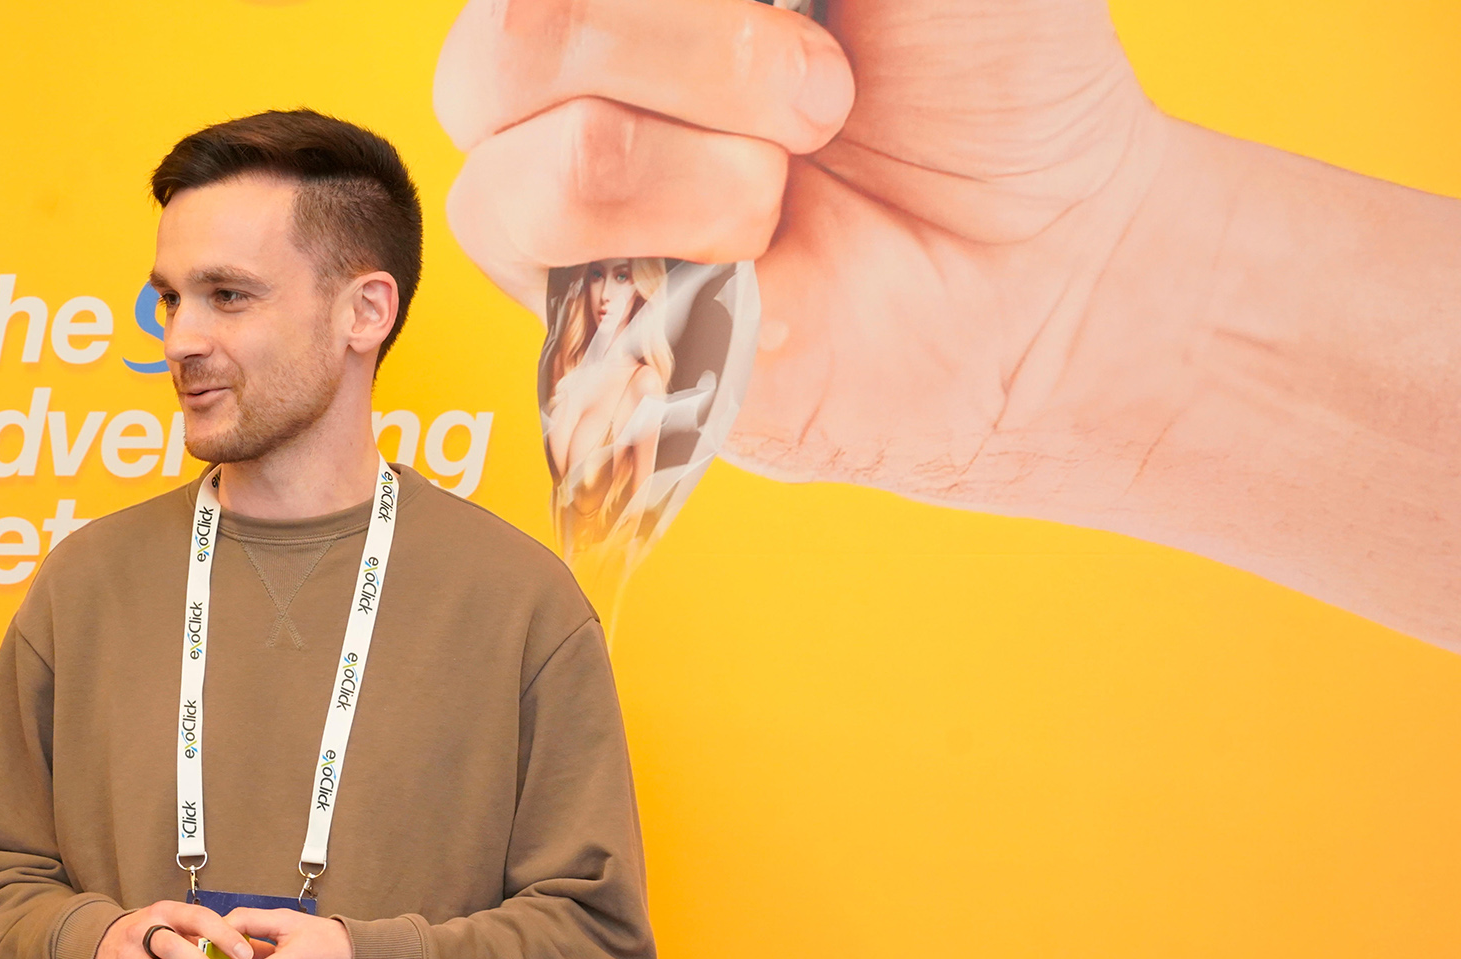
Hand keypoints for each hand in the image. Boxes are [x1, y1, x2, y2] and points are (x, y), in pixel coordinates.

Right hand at [93, 901, 255, 958]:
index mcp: (165, 912)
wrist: (102, 945)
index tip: (245, 953)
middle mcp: (142, 931)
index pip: (197, 917)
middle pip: (172, 947)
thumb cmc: (152, 937)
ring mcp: (125, 957)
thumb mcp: (176, 926)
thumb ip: (204, 938)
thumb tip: (243, 958)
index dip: (223, 935)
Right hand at [436, 0, 1166, 506]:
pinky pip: (560, 263)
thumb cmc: (987, 75)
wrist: (1049, 249)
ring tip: (792, 177)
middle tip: (821, 90)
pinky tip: (758, 252)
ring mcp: (556, 197)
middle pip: (516, 32)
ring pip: (537, 152)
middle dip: (698, 51)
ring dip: (702, 162)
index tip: (793, 3)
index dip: (669, 5)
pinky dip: (687, 234)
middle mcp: (571, 74)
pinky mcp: (578, 320)